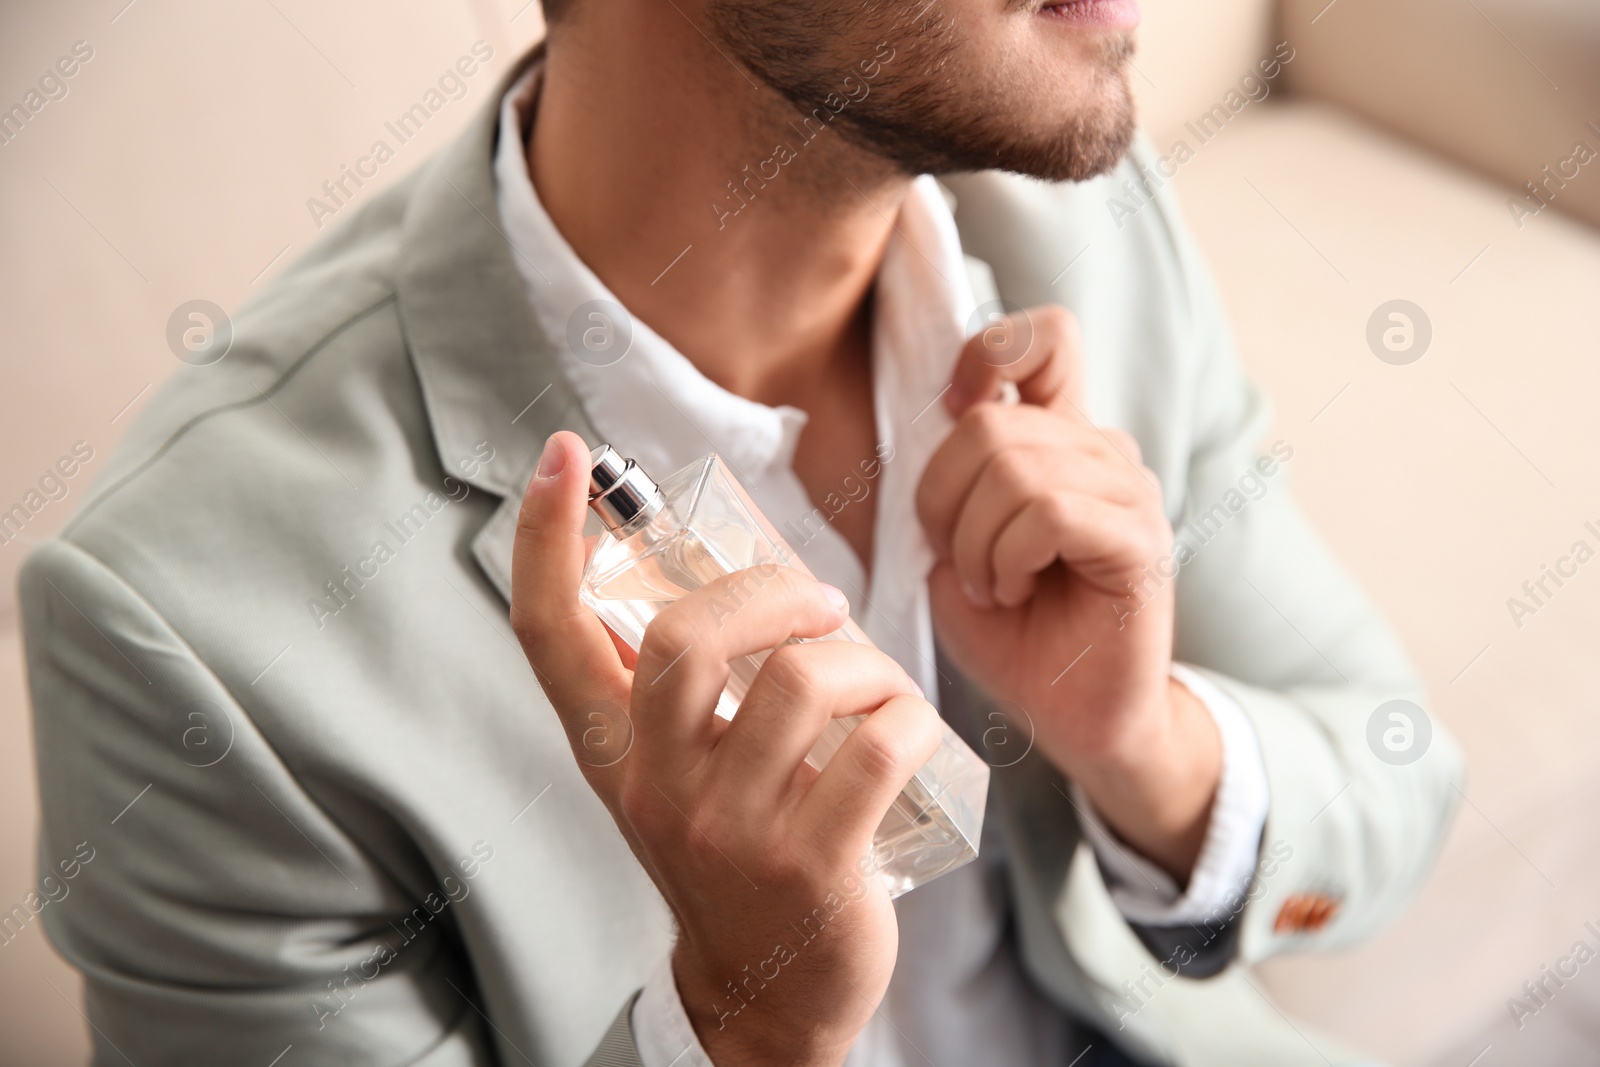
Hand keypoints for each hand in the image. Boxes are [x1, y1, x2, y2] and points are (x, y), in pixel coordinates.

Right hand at [511, 431, 941, 1066]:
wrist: (768, 990)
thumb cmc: (732, 853)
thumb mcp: (676, 773)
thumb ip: (678, 690)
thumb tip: (725, 576)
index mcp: (614, 752)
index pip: (552, 634)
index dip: (547, 540)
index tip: (562, 456)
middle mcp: (658, 786)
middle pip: (686, 638)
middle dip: (767, 592)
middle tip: (815, 602)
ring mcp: (731, 830)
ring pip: (804, 682)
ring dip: (860, 659)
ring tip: (872, 677)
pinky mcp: (812, 866)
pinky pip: (879, 748)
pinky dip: (909, 717)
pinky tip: (906, 729)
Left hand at [915, 307, 1220, 879]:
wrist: (1072, 717)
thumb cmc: (1013, 634)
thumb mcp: (956, 544)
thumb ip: (951, 479)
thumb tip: (946, 420)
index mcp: (1058, 439)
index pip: (1045, 338)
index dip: (988, 352)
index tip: (950, 406)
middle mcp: (1100, 450)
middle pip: (990, 422)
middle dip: (943, 500)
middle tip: (959, 560)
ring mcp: (1127, 490)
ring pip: (1014, 468)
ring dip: (975, 542)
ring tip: (993, 587)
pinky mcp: (1140, 538)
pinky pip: (1048, 512)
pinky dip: (1008, 559)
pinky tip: (1014, 594)